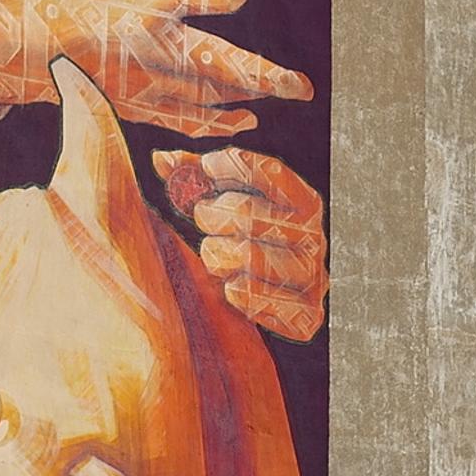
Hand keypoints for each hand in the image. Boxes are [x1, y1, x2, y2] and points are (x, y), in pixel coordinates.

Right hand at [0, 0, 312, 137]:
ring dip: (248, 95)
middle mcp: (152, 46)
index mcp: (144, 2)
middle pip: (218, 63)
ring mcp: (147, 81)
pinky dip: (216, 120)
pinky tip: (243, 120)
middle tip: (300, 85)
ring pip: (208, 93)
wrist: (19, 51)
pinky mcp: (137, 103)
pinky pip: (185, 117)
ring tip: (281, 93)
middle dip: (263, 76)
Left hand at [154, 148, 325, 340]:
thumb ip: (197, 179)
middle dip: (211, 215)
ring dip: (218, 256)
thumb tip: (162, 160)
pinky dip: (234, 291)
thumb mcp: (227, 205)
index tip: (204, 168)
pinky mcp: (305, 314)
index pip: (268, 171)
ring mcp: (313, 275)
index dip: (229, 166)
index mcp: (304, 203)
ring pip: (247, 256)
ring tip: (217, 257)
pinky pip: (254, 298)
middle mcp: (313, 236)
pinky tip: (231, 286)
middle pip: (246, 213)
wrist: (283, 303)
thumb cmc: (247, 244)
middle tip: (204, 219)